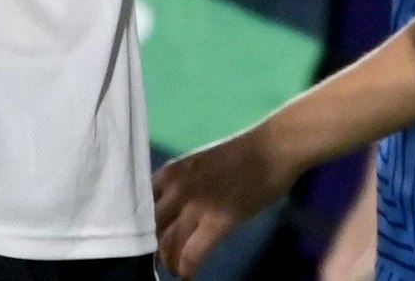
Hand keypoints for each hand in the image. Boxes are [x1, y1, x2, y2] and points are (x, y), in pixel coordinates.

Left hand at [154, 125, 295, 276]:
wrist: (276, 147)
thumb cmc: (245, 152)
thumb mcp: (201, 163)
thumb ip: (183, 183)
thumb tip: (173, 208)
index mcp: (171, 171)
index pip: (139, 206)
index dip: (139, 226)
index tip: (143, 238)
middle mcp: (176, 188)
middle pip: (150, 228)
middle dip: (150, 248)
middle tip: (156, 259)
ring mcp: (195, 205)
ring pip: (168, 245)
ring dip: (169, 262)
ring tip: (174, 270)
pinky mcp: (217, 222)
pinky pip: (191, 254)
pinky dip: (186, 269)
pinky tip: (187, 276)